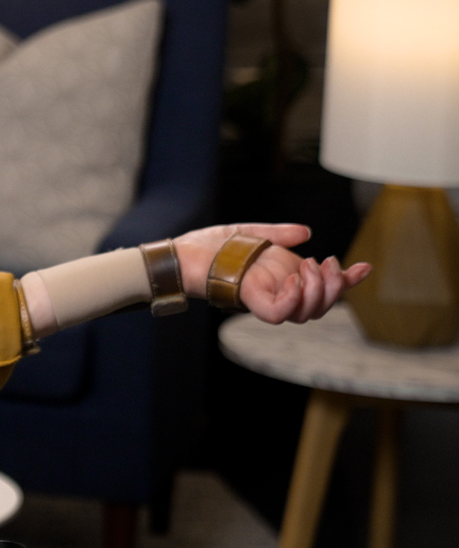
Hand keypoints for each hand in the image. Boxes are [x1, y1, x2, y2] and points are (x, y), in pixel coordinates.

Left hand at [171, 223, 370, 323]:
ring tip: (311, 267)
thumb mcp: (252, 233)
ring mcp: (264, 299)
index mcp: (281, 278)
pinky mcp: (249, 301)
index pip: (321, 288)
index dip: (347, 282)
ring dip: (318, 291)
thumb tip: (306, 233)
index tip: (366, 266)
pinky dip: (293, 298)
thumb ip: (280, 234)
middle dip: (335, 287)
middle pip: (319, 307)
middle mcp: (277, 293)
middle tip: (328, 262)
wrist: (181, 252)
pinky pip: (280, 314)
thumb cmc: (209, 245)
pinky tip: (294, 279)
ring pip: (306, 314)